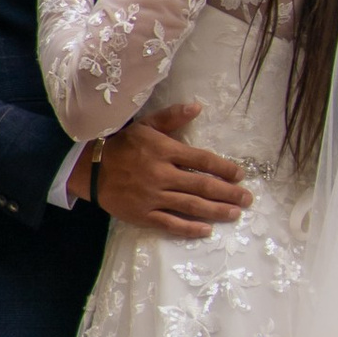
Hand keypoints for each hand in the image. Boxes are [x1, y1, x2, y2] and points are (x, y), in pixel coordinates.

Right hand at [92, 100, 250, 241]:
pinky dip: (190, 228)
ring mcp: (153, 197)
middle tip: (247, 199)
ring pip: (191, 206)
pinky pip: (171, 224)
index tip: (240, 175)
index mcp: (165, 150)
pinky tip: (206, 230)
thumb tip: (198, 107)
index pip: (202, 160)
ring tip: (235, 214)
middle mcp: (162, 174)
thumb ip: (172, 117)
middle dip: (229, 193)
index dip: (224, 168)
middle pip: (203, 186)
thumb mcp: (145, 124)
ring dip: (217, 211)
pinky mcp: (143, 215)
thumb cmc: (121, 144)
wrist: (90, 168)